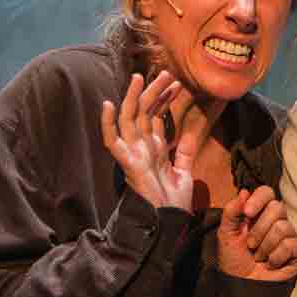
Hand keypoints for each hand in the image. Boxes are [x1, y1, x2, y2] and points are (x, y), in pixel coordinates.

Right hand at [100, 72, 194, 211]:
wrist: (169, 223)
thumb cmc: (174, 203)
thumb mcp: (183, 172)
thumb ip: (183, 152)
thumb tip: (187, 134)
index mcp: (154, 149)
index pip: (156, 116)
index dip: (164, 99)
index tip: (177, 84)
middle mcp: (142, 148)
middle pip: (144, 112)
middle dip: (153, 91)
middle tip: (166, 73)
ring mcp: (133, 154)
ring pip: (130, 119)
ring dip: (135, 97)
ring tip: (140, 77)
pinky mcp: (127, 163)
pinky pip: (113, 141)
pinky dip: (108, 124)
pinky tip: (109, 105)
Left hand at [217, 186, 296, 282]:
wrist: (242, 287)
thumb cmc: (234, 261)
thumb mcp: (226, 234)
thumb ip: (231, 212)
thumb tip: (244, 192)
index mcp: (259, 214)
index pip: (267, 193)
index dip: (259, 199)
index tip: (247, 212)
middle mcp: (276, 221)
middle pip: (277, 207)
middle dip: (259, 229)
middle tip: (250, 245)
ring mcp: (288, 236)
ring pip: (283, 227)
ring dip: (265, 246)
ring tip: (259, 257)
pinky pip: (291, 244)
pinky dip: (276, 256)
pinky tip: (271, 263)